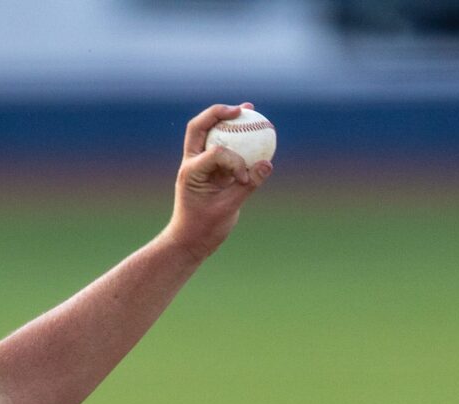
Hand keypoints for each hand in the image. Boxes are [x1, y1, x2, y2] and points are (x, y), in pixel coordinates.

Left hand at [165, 104, 272, 258]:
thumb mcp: (228, 208)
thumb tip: (268, 164)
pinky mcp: (209, 168)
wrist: (190, 241)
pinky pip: (222, 146)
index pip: (216, 152)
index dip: (235, 160)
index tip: (243, 179)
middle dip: (218, 113)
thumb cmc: (204, 228)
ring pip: (208, 132)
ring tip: (248, 108)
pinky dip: (235, 136)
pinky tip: (252, 129)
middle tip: (240, 109)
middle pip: (199, 126)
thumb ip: (248, 185)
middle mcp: (191, 163)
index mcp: (191, 172)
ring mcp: (198, 163)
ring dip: (226, 118)